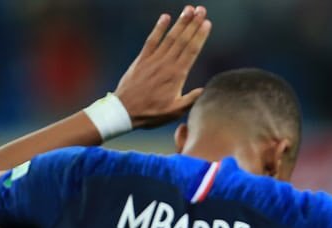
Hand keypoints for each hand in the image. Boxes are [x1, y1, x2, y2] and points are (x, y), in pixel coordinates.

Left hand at [114, 5, 211, 128]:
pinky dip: (158, 28)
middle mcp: (166, 64)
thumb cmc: (151, 113)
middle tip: (202, 10)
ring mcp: (153, 60)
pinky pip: (151, 40)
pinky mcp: (142, 59)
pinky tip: (165, 17)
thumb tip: (205, 89)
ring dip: (180, 22)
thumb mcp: (175, 112)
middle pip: (182, 39)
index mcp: (176, 75)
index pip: (191, 50)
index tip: (207, 23)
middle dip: (193, 24)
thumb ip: (191, 100)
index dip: (200, 35)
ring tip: (189, 10)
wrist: (124, 111)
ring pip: (169, 37)